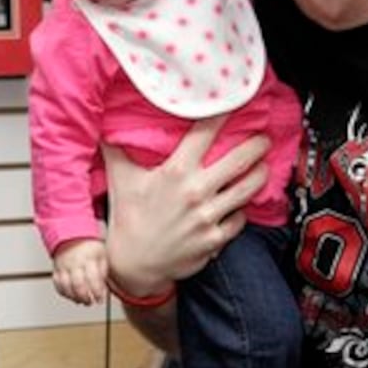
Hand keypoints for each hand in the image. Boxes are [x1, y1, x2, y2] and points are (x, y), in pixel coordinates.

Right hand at [52, 239, 108, 304]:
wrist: (72, 235)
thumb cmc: (89, 247)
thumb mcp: (102, 256)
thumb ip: (103, 273)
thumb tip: (103, 290)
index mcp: (89, 259)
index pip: (93, 279)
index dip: (97, 293)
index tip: (100, 300)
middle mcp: (75, 263)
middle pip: (78, 285)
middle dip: (85, 298)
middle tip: (91, 302)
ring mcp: (64, 266)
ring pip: (66, 287)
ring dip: (74, 298)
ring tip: (82, 301)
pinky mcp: (56, 269)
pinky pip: (57, 285)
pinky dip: (64, 293)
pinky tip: (71, 295)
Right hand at [102, 116, 268, 296]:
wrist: (133, 265)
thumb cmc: (127, 220)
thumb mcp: (121, 180)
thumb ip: (117, 150)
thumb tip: (105, 127)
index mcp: (175, 172)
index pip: (204, 133)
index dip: (222, 114)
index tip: (233, 101)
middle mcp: (195, 191)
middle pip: (239, 159)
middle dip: (257, 144)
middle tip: (262, 138)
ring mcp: (208, 216)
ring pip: (248, 188)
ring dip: (260, 174)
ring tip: (262, 167)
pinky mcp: (215, 239)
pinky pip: (240, 219)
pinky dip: (242, 211)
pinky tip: (241, 204)